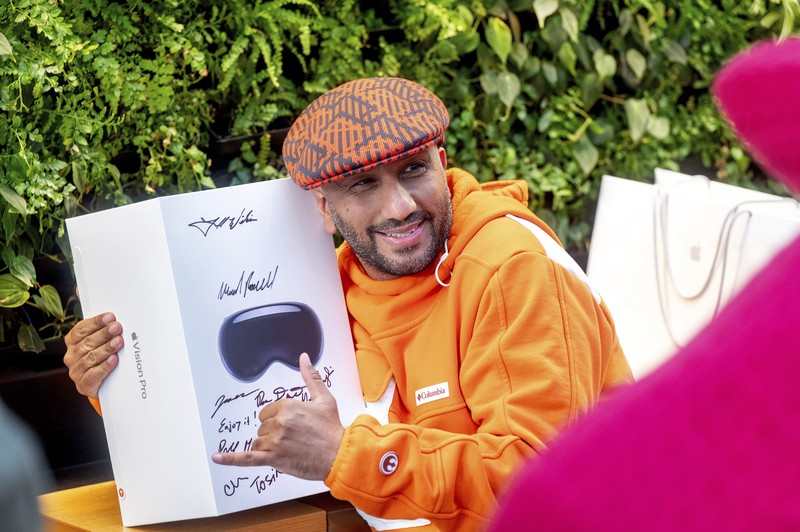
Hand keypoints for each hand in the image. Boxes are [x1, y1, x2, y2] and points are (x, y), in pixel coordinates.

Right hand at [63, 312, 122, 398]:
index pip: (81, 329)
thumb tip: (104, 312)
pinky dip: (104, 366)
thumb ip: (101, 329)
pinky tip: (114, 360)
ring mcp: (76, 371)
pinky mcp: (83, 385)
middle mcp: (71, 356)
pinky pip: (94, 374)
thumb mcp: (99, 342)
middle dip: (104, 334)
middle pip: (87, 342)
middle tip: (117, 327)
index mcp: (72, 342)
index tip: (110, 317)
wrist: (103, 384)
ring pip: (91, 357)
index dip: (96, 322)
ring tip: (118, 342)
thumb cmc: (101, 358)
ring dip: (106, 348)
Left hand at [211, 353, 343, 479]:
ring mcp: (274, 441)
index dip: (278, 419)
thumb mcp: (324, 398)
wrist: (339, 454)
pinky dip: (230, 458)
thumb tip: (304, 358)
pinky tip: (217, 457)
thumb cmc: (332, 429)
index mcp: (287, 406)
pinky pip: (247, 458)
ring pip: (258, 442)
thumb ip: (310, 377)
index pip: (268, 412)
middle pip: (263, 427)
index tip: (292, 425)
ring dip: (268, 446)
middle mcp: (278, 422)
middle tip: (294, 438)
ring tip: (289, 449)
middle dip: (274, 433)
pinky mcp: (272, 459)